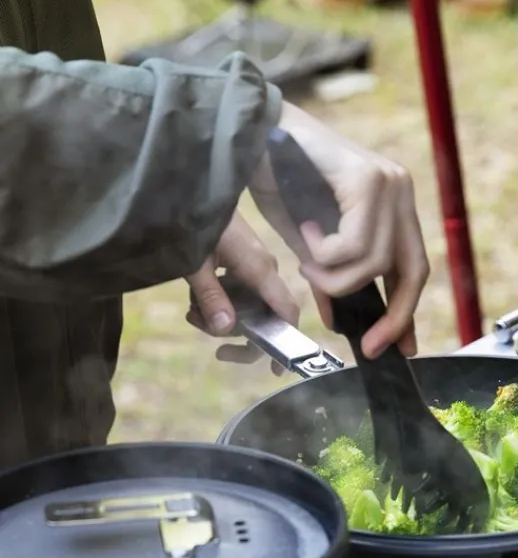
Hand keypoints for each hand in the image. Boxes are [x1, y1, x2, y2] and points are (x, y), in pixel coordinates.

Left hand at [185, 211, 298, 371]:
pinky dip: (217, 302)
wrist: (190, 188)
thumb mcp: (194, 262)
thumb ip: (210, 296)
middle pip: (262, 318)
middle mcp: (264, 270)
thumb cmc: (192, 219)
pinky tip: (194, 298)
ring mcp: (254, 268)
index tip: (275, 369)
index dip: (285, 341)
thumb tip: (226, 330)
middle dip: (231, 330)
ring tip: (190, 309)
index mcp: (259, 268)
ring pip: (246, 309)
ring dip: (218, 316)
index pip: (286, 310)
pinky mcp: (243, 264)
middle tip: (198, 324)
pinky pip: (238, 295)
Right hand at [248, 103, 429, 359]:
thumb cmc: (276, 178)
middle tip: (364, 342)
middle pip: (412, 271)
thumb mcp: (309, 242)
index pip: (413, 268)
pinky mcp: (367, 180)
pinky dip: (326, 254)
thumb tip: (340, 319)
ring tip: (306, 261)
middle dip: (393, 315)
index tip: (400, 346)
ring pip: (376, 263)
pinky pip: (355, 245)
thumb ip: (332, 276)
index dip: (406, 312)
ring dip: (335, 278)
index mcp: (393, 204)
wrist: (251, 132)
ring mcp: (387, 183)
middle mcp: (398, 190)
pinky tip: (306, 231)